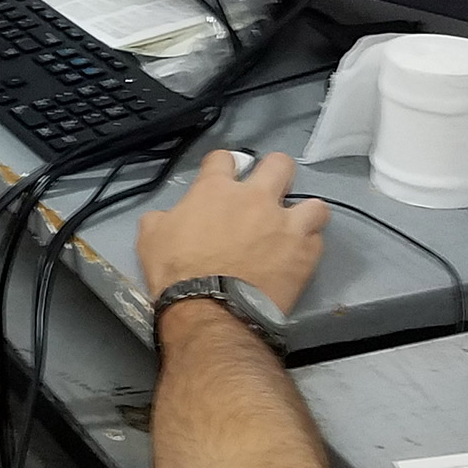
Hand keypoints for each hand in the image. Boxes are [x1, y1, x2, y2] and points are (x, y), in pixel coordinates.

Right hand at [138, 150, 327, 313]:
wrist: (210, 309)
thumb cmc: (176, 272)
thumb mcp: (150, 237)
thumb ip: (163, 218)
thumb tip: (167, 218)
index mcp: (216, 190)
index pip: (224, 158)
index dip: (223, 166)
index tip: (222, 177)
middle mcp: (256, 198)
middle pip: (279, 164)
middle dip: (275, 173)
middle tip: (268, 192)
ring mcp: (285, 224)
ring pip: (315, 204)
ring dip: (304, 214)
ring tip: (294, 228)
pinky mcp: (304, 253)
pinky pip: (317, 240)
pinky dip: (308, 246)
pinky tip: (298, 256)